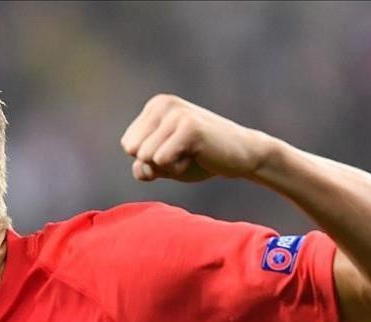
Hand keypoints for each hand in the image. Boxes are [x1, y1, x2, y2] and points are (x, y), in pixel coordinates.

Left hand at [120, 94, 277, 182]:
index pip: (128, 145)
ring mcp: (176, 113)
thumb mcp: (164, 165)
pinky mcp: (190, 127)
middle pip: (133, 151)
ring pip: (146, 157)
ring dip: (169, 167)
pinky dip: (178, 168)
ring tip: (192, 154)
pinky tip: (199, 156)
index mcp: (155, 106)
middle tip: (184, 154)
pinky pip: (161, 161)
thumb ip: (143, 167)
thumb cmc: (200, 159)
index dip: (150, 158)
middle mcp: (163, 103)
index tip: (175, 150)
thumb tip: (141, 166)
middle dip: (156, 163)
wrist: (243, 156)